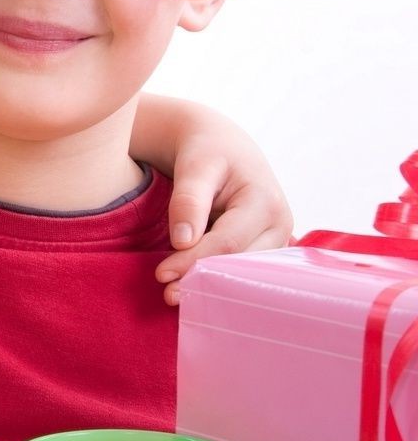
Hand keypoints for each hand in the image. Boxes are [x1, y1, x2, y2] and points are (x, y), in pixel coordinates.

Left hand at [155, 130, 292, 303]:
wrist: (220, 145)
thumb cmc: (207, 151)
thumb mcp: (195, 167)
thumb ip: (188, 201)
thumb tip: (183, 242)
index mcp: (266, 202)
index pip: (227, 243)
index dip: (193, 262)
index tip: (161, 274)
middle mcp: (280, 225)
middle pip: (239, 263)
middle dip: (202, 280)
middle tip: (167, 295)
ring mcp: (276, 239)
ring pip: (244, 272)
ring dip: (211, 285)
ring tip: (176, 295)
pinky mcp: (265, 247)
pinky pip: (242, 269)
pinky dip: (219, 279)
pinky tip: (194, 289)